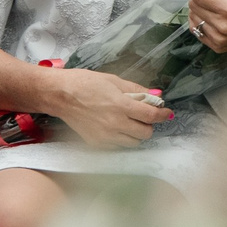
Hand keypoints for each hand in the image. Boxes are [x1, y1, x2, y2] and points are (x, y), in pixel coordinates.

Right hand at [47, 68, 172, 147]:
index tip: (166, 113)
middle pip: (145, 133)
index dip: (162, 114)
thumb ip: (136, 90)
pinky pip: (118, 145)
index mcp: (120, 106)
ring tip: (128, 121)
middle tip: (143, 115)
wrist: (60, 95)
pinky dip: (121, 138)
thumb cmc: (84, 83)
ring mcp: (105, 136)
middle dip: (148, 124)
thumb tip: (156, 95)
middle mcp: (114, 124)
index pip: (150, 116)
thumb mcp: (113, 80)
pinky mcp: (96, 143)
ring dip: (136, 133)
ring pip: (133, 142)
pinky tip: (114, 126)